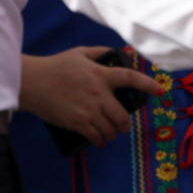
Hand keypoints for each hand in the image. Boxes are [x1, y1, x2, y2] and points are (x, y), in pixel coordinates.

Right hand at [19, 48, 161, 146]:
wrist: (32, 83)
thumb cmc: (56, 66)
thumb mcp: (80, 52)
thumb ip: (101, 52)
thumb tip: (121, 53)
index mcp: (102, 75)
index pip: (131, 79)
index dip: (147, 85)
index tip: (159, 91)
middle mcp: (99, 94)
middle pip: (123, 116)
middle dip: (126, 124)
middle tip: (123, 125)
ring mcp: (88, 111)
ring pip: (111, 129)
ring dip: (114, 133)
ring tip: (111, 132)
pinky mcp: (76, 123)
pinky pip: (96, 137)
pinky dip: (100, 140)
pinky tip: (100, 140)